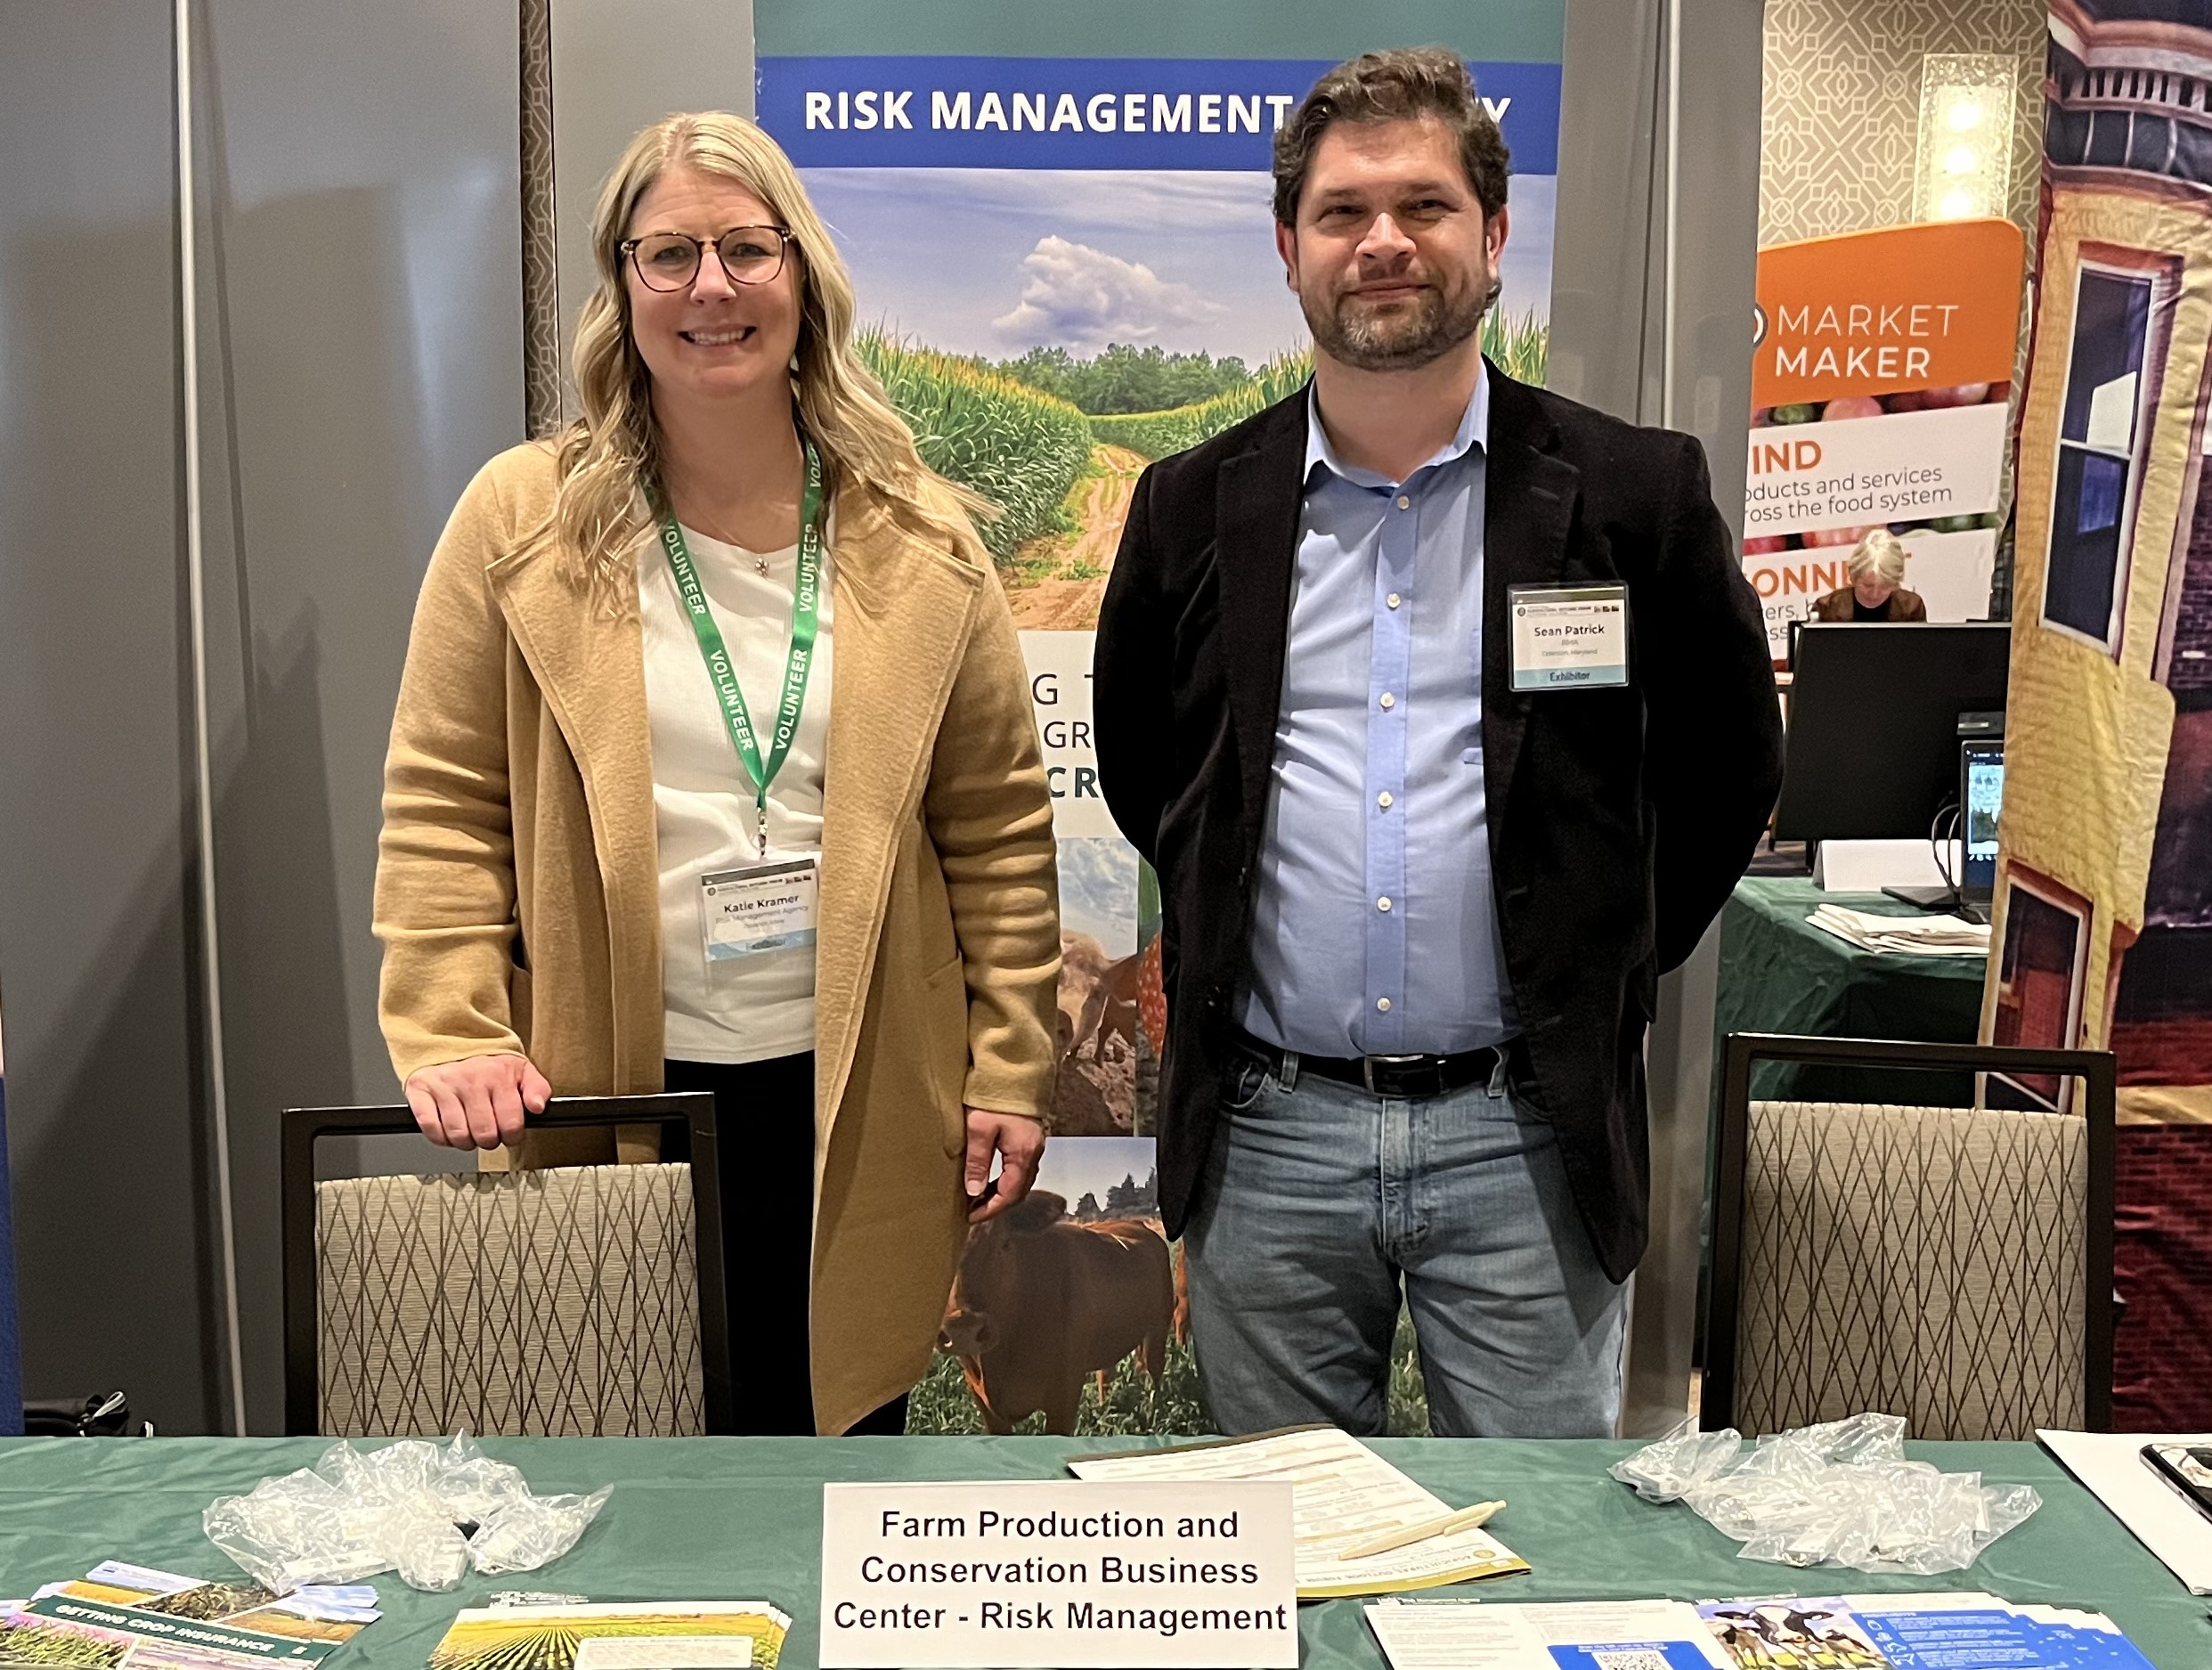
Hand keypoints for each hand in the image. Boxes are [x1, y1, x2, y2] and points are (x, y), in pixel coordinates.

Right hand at [404, 1054, 550, 1150]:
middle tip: (488, 1133)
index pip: (511, 1125)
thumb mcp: (521, 1070)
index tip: (509, 1134)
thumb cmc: (488, 1065)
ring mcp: (444, 1085)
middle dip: (489, 1141)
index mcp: (499, 1076)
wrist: (451, 1040)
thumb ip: (538, 1088)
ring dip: (465, 1142)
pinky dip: (440, 1138)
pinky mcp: (420, 1090)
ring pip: (458, 1135)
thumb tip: (538, 1107)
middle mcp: (471, 1080)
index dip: (512, 1137)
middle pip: (485, 1135)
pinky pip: (431, 1128)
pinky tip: (449, 1130)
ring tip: (469, 1131)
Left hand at [963, 1108, 1044, 1223]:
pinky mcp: (1030, 1138)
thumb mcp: (979, 1129)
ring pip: (1021, 1180)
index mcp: (1022, 1154)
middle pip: (1018, 1191)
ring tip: (979, 1196)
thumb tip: (974, 1191)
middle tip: (973, 1210)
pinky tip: (991, 1177)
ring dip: (1002, 1192)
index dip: (990, 1209)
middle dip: (997, 1204)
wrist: (1014, 1070)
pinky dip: (1006, 1179)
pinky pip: (1020, 1168)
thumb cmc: (994, 1097)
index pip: (1009, 1194)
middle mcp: (1033, 1153)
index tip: (971, 1217)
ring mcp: (1035, 1145)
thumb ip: (977, 1161)